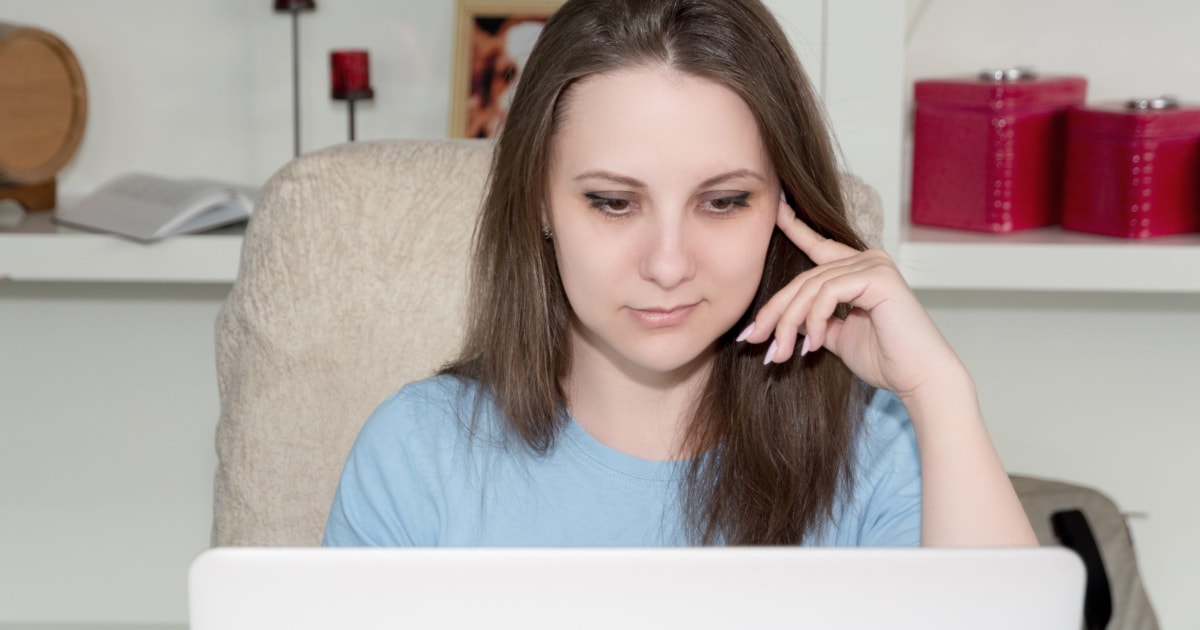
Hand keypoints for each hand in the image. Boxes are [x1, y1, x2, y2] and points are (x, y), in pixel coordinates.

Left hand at [738, 195, 966, 401]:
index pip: (819, 246)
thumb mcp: (837, 337)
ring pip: (811, 287)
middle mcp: (867, 260)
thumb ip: (814, 322)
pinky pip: (828, 293)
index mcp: (859, 271)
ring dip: (789, 323)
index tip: (776, 211)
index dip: (795, 228)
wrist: (919, 378)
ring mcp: (874, 264)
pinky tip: (812, 345)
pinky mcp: (878, 276)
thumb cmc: (886, 360)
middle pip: (804, 279)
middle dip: (774, 312)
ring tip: (780, 354)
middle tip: (752, 340)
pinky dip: (815, 319)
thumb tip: (784, 320)